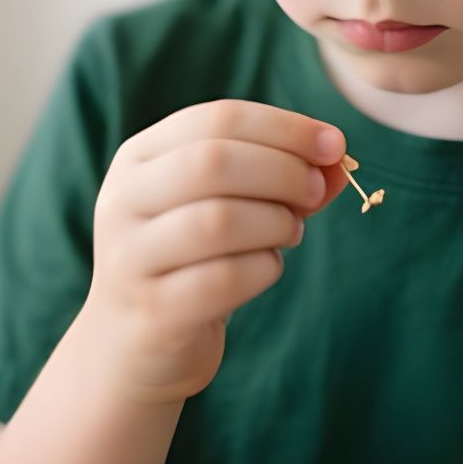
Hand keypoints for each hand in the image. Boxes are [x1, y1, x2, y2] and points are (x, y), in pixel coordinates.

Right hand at [79, 99, 348, 404]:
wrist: (136, 345)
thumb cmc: (196, 255)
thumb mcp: (235, 201)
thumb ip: (286, 174)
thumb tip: (338, 161)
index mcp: (142, 155)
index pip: (219, 118)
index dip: (286, 128)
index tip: (335, 145)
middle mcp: (123, 199)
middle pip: (213, 162)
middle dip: (284, 171)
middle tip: (316, 191)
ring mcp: (129, 257)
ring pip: (218, 220)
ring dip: (276, 222)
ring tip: (290, 230)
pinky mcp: (151, 312)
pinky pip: (224, 279)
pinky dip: (265, 267)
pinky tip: (269, 267)